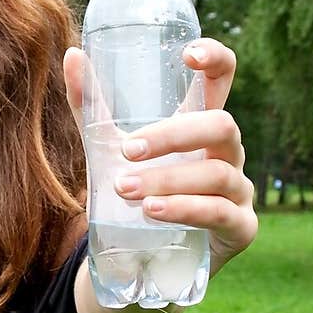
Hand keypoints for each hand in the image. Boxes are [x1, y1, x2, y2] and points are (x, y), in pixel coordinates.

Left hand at [62, 37, 257, 276]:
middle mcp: (227, 152)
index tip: (188, 54)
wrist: (146, 257)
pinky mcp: (241, 227)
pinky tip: (153, 210)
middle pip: (221, 126)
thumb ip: (91, 107)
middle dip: (173, 136)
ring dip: (166, 179)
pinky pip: (219, 213)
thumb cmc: (138, 189)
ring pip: (215, 174)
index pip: (223, 79)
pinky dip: (184, 209)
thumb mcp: (109, 148)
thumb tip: (72, 54)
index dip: (216, 59)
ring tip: (124, 189)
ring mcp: (239, 190)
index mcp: (201, 125)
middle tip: (127, 149)